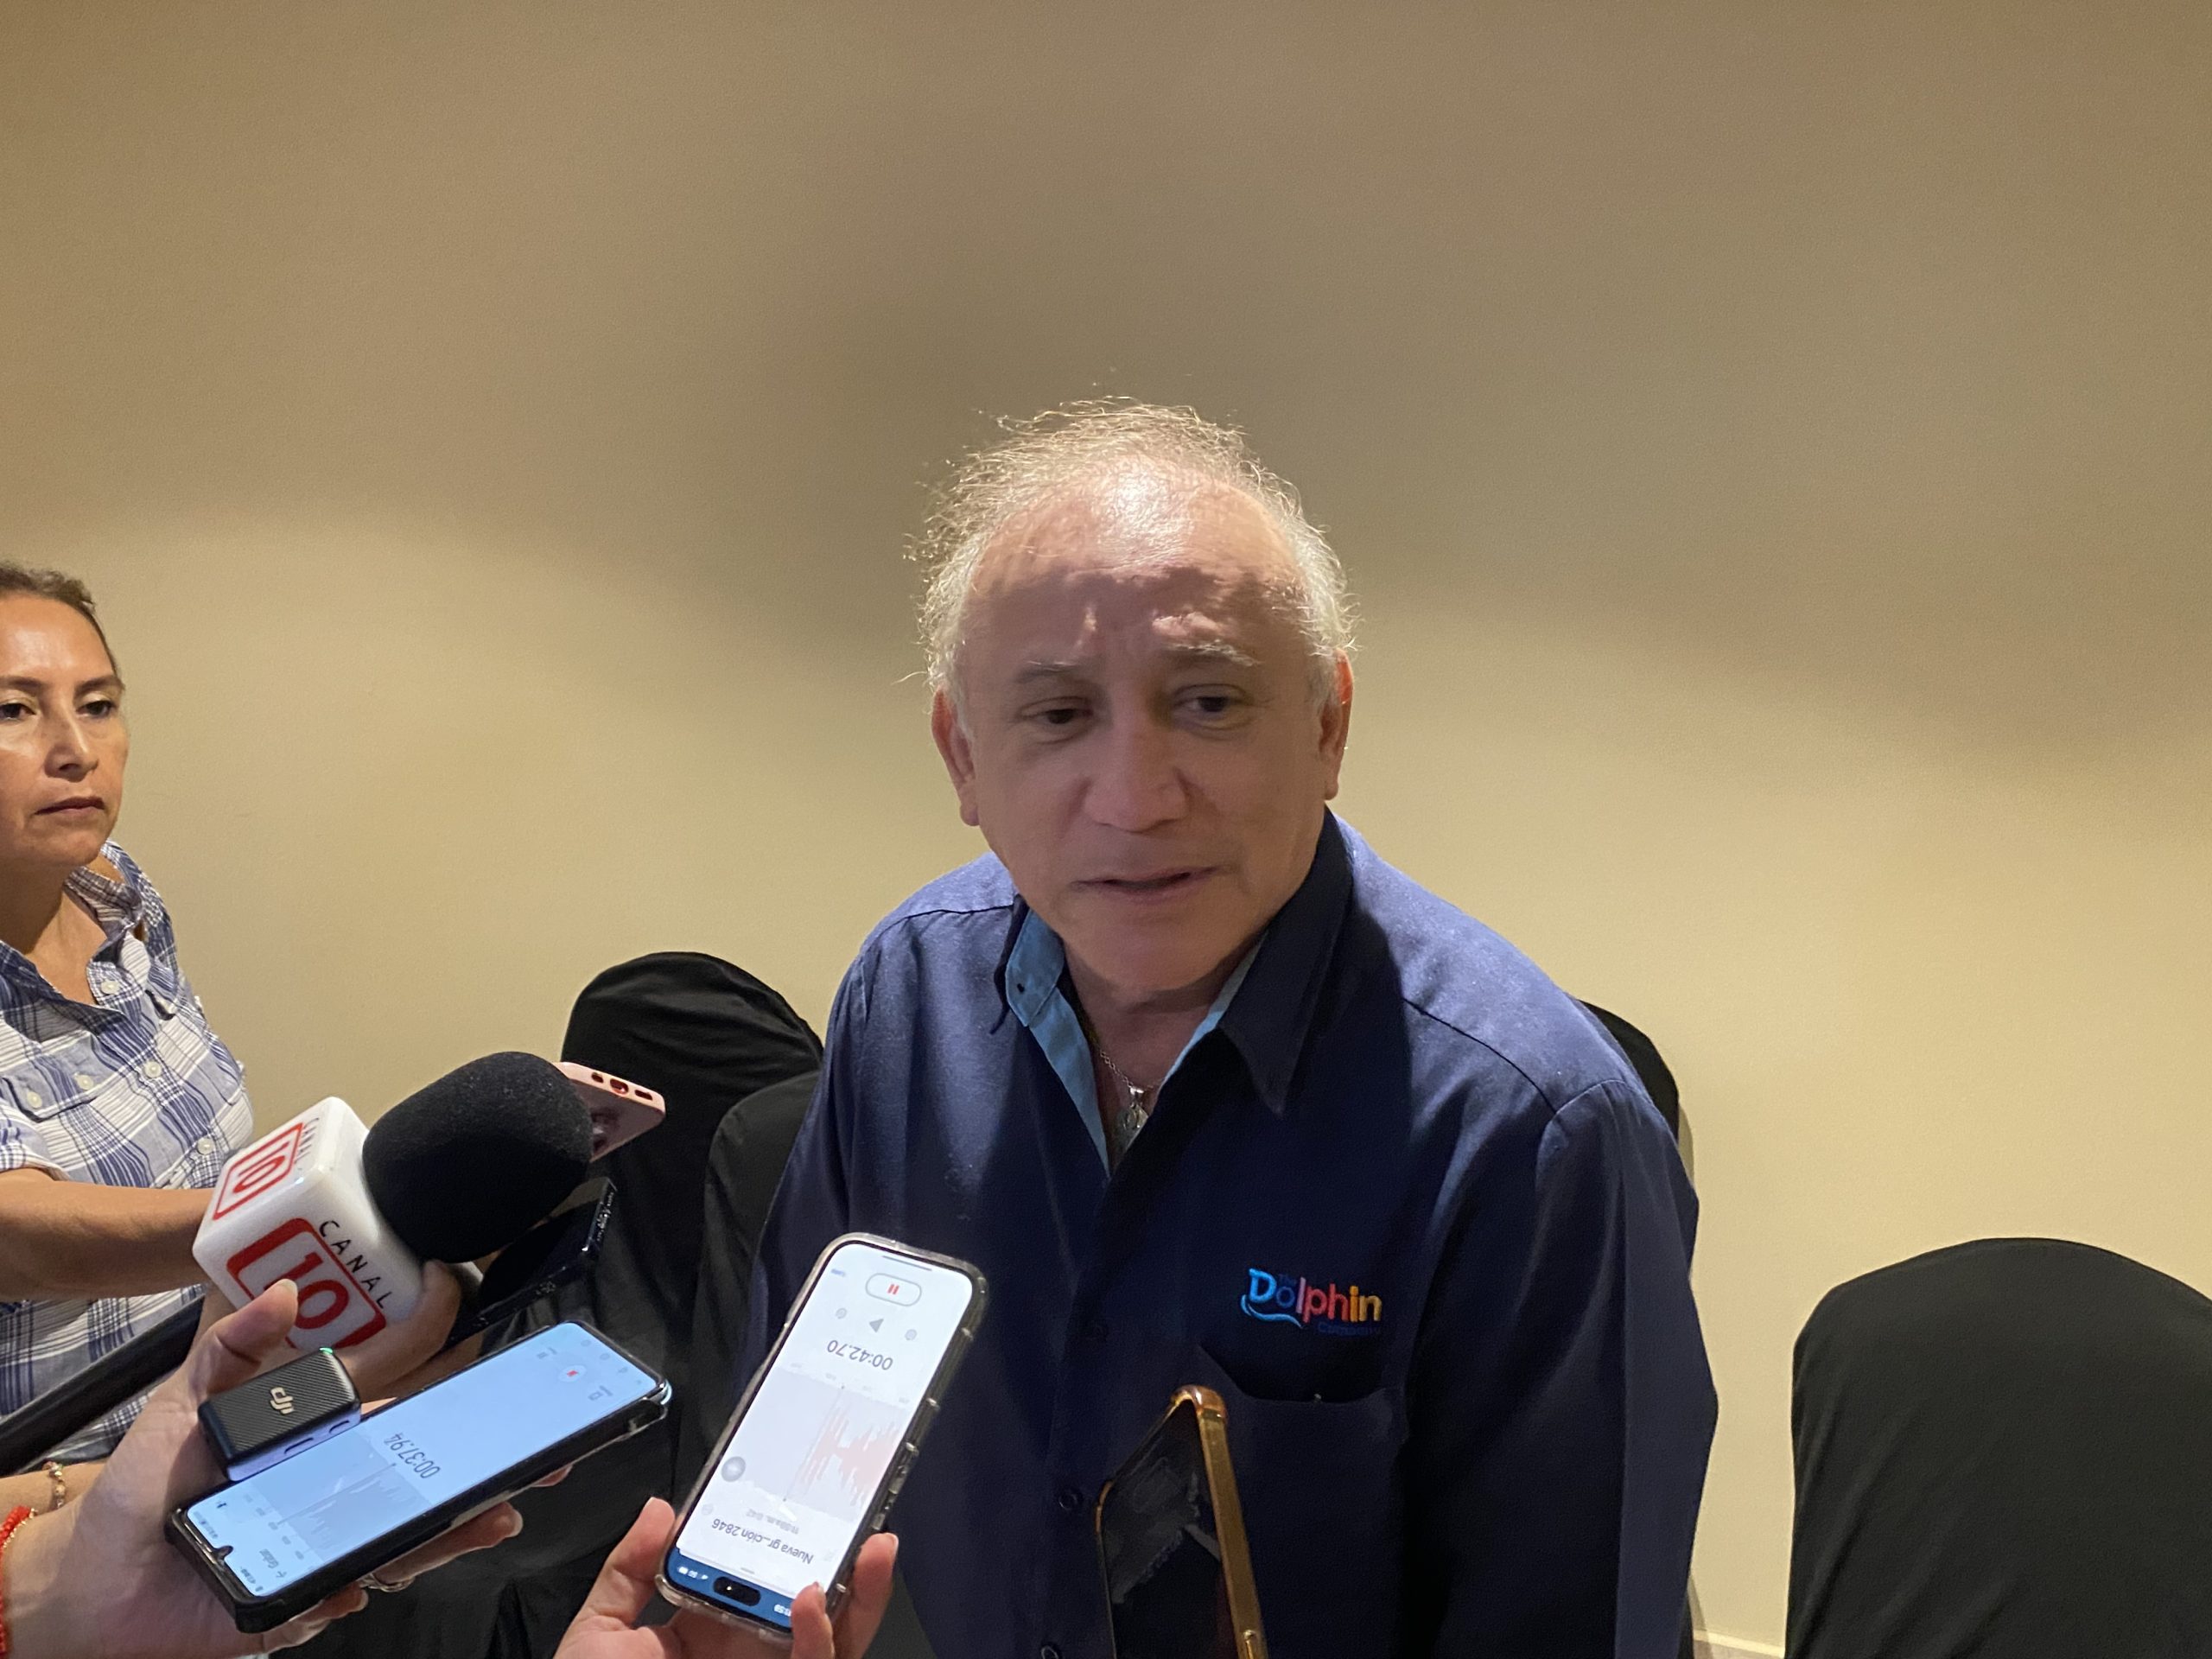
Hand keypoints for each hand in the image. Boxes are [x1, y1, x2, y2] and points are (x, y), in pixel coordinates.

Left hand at [3, 1280, 520, 1658]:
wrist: (88, 1587)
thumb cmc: (136, 1495)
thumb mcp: (180, 1407)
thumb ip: (230, 1349)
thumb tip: (285, 1292)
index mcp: (317, 1441)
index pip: (396, 1406)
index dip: (443, 1380)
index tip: (484, 1357)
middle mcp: (331, 1493)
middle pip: (421, 1476)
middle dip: (483, 1464)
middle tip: (531, 1452)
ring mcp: (321, 1546)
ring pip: (404, 1536)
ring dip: (455, 1528)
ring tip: (494, 1514)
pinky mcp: (297, 1603)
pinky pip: (341, 1593)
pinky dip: (359, 1582)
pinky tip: (367, 1573)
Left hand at [557, 1499, 896, 1658]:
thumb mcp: (600, 1632)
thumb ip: (629, 1569)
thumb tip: (662, 1510)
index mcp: (709, 1632)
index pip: (763, 1580)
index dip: (789, 1541)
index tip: (803, 1499)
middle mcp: (748, 1656)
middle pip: (818, 1607)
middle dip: (850, 1562)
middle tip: (863, 1518)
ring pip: (836, 1640)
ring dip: (862, 1595)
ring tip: (868, 1550)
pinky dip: (820, 1637)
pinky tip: (810, 1602)